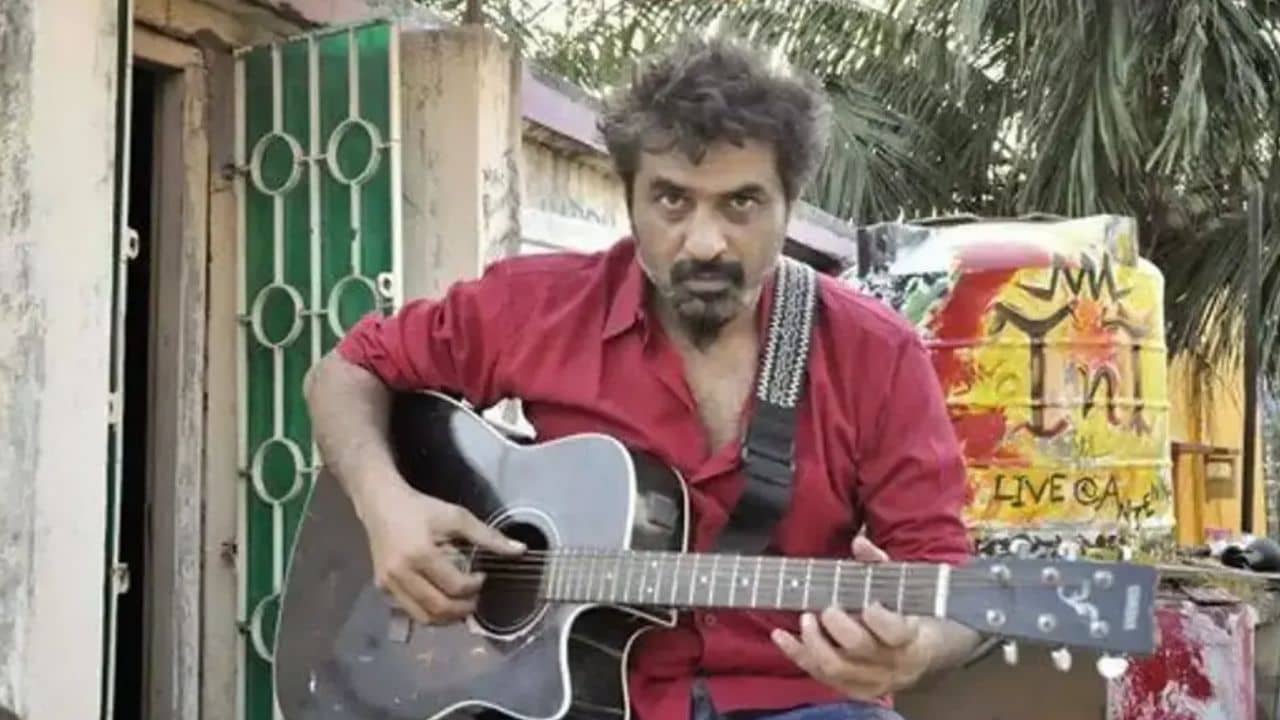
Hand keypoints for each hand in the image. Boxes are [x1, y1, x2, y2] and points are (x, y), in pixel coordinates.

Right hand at [358, 479, 524, 624]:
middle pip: (438, 609)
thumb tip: (520, 550)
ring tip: (462, 604)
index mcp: (420, 554)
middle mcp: (401, 574)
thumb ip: (488, 537)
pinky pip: (410, 611)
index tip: (483, 578)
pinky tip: (442, 601)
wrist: (381, 504)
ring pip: (423, 617)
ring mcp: (388, 584)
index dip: (474, 588)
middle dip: (463, 609)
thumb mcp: (457, 517)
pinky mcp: (382, 589)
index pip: (454, 587)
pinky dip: (429, 613)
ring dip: (447, 618)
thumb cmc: (420, 509)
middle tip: (476, 599)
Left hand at [771, 536, 938, 700]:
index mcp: (910, 638)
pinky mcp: (852, 689)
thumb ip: (879, 564)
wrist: (924, 656)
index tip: (868, 602)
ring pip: (835, 668)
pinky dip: (797, 655)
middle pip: (859, 648)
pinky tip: (780, 636)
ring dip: (813, 642)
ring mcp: (871, 680)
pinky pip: (819, 676)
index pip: (895, 632)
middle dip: (837, 625)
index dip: (878, 618)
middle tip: (827, 608)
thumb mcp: (903, 588)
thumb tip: (859, 542)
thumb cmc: (910, 614)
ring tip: (804, 618)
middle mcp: (892, 664)